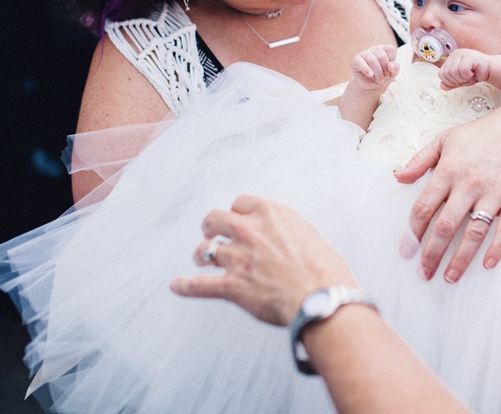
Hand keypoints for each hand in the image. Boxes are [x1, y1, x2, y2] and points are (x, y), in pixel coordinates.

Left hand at [171, 195, 358, 326]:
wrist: (322, 298)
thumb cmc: (325, 270)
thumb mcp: (308, 234)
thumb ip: (286, 230)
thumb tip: (281, 237)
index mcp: (270, 213)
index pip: (240, 202)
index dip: (237, 212)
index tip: (239, 220)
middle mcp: (249, 230)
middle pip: (214, 218)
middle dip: (211, 226)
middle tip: (213, 234)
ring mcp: (238, 258)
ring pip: (203, 250)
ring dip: (201, 255)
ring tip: (202, 260)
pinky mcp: (231, 286)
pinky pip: (199, 285)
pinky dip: (185, 286)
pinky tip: (176, 286)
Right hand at [351, 45, 398, 91]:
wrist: (371, 85)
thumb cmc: (383, 76)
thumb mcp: (392, 73)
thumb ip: (395, 68)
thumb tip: (390, 65)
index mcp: (384, 49)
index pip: (391, 49)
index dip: (392, 61)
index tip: (390, 70)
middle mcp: (375, 49)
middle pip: (382, 56)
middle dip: (385, 70)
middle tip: (385, 77)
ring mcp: (365, 53)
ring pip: (372, 60)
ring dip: (378, 73)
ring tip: (379, 79)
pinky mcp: (356, 60)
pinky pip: (360, 63)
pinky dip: (366, 69)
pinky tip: (370, 75)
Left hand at [394, 101, 500, 283]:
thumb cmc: (479, 135)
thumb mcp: (445, 139)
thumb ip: (420, 160)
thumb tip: (397, 178)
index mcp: (449, 170)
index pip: (425, 207)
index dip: (413, 232)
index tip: (406, 252)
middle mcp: (470, 183)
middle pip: (446, 225)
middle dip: (432, 253)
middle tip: (424, 273)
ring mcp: (495, 193)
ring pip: (474, 232)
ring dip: (461, 258)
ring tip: (449, 277)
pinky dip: (497, 248)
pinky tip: (487, 265)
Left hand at [438, 49, 490, 90]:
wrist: (489, 70)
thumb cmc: (475, 73)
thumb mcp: (460, 80)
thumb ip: (450, 83)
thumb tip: (442, 86)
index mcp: (450, 59)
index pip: (441, 74)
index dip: (450, 81)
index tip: (460, 79)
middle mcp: (455, 54)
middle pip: (447, 73)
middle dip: (457, 80)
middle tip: (466, 77)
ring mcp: (462, 53)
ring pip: (454, 72)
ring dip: (463, 78)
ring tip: (470, 74)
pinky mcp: (470, 56)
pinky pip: (463, 70)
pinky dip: (468, 75)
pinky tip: (474, 71)